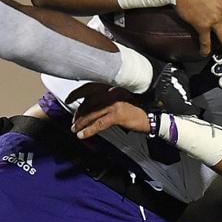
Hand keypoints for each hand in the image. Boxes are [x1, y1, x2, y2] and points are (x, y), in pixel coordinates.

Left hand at [69, 62, 194, 120]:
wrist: (153, 117)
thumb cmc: (137, 110)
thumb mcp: (121, 100)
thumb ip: (107, 99)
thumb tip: (90, 105)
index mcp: (112, 86)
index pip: (90, 87)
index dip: (77, 93)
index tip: (69, 99)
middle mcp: (112, 91)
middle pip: (89, 102)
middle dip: (79, 114)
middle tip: (73, 122)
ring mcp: (115, 102)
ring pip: (92, 114)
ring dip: (81, 123)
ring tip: (75, 130)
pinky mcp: (118, 114)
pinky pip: (99, 124)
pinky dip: (89, 131)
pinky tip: (82, 136)